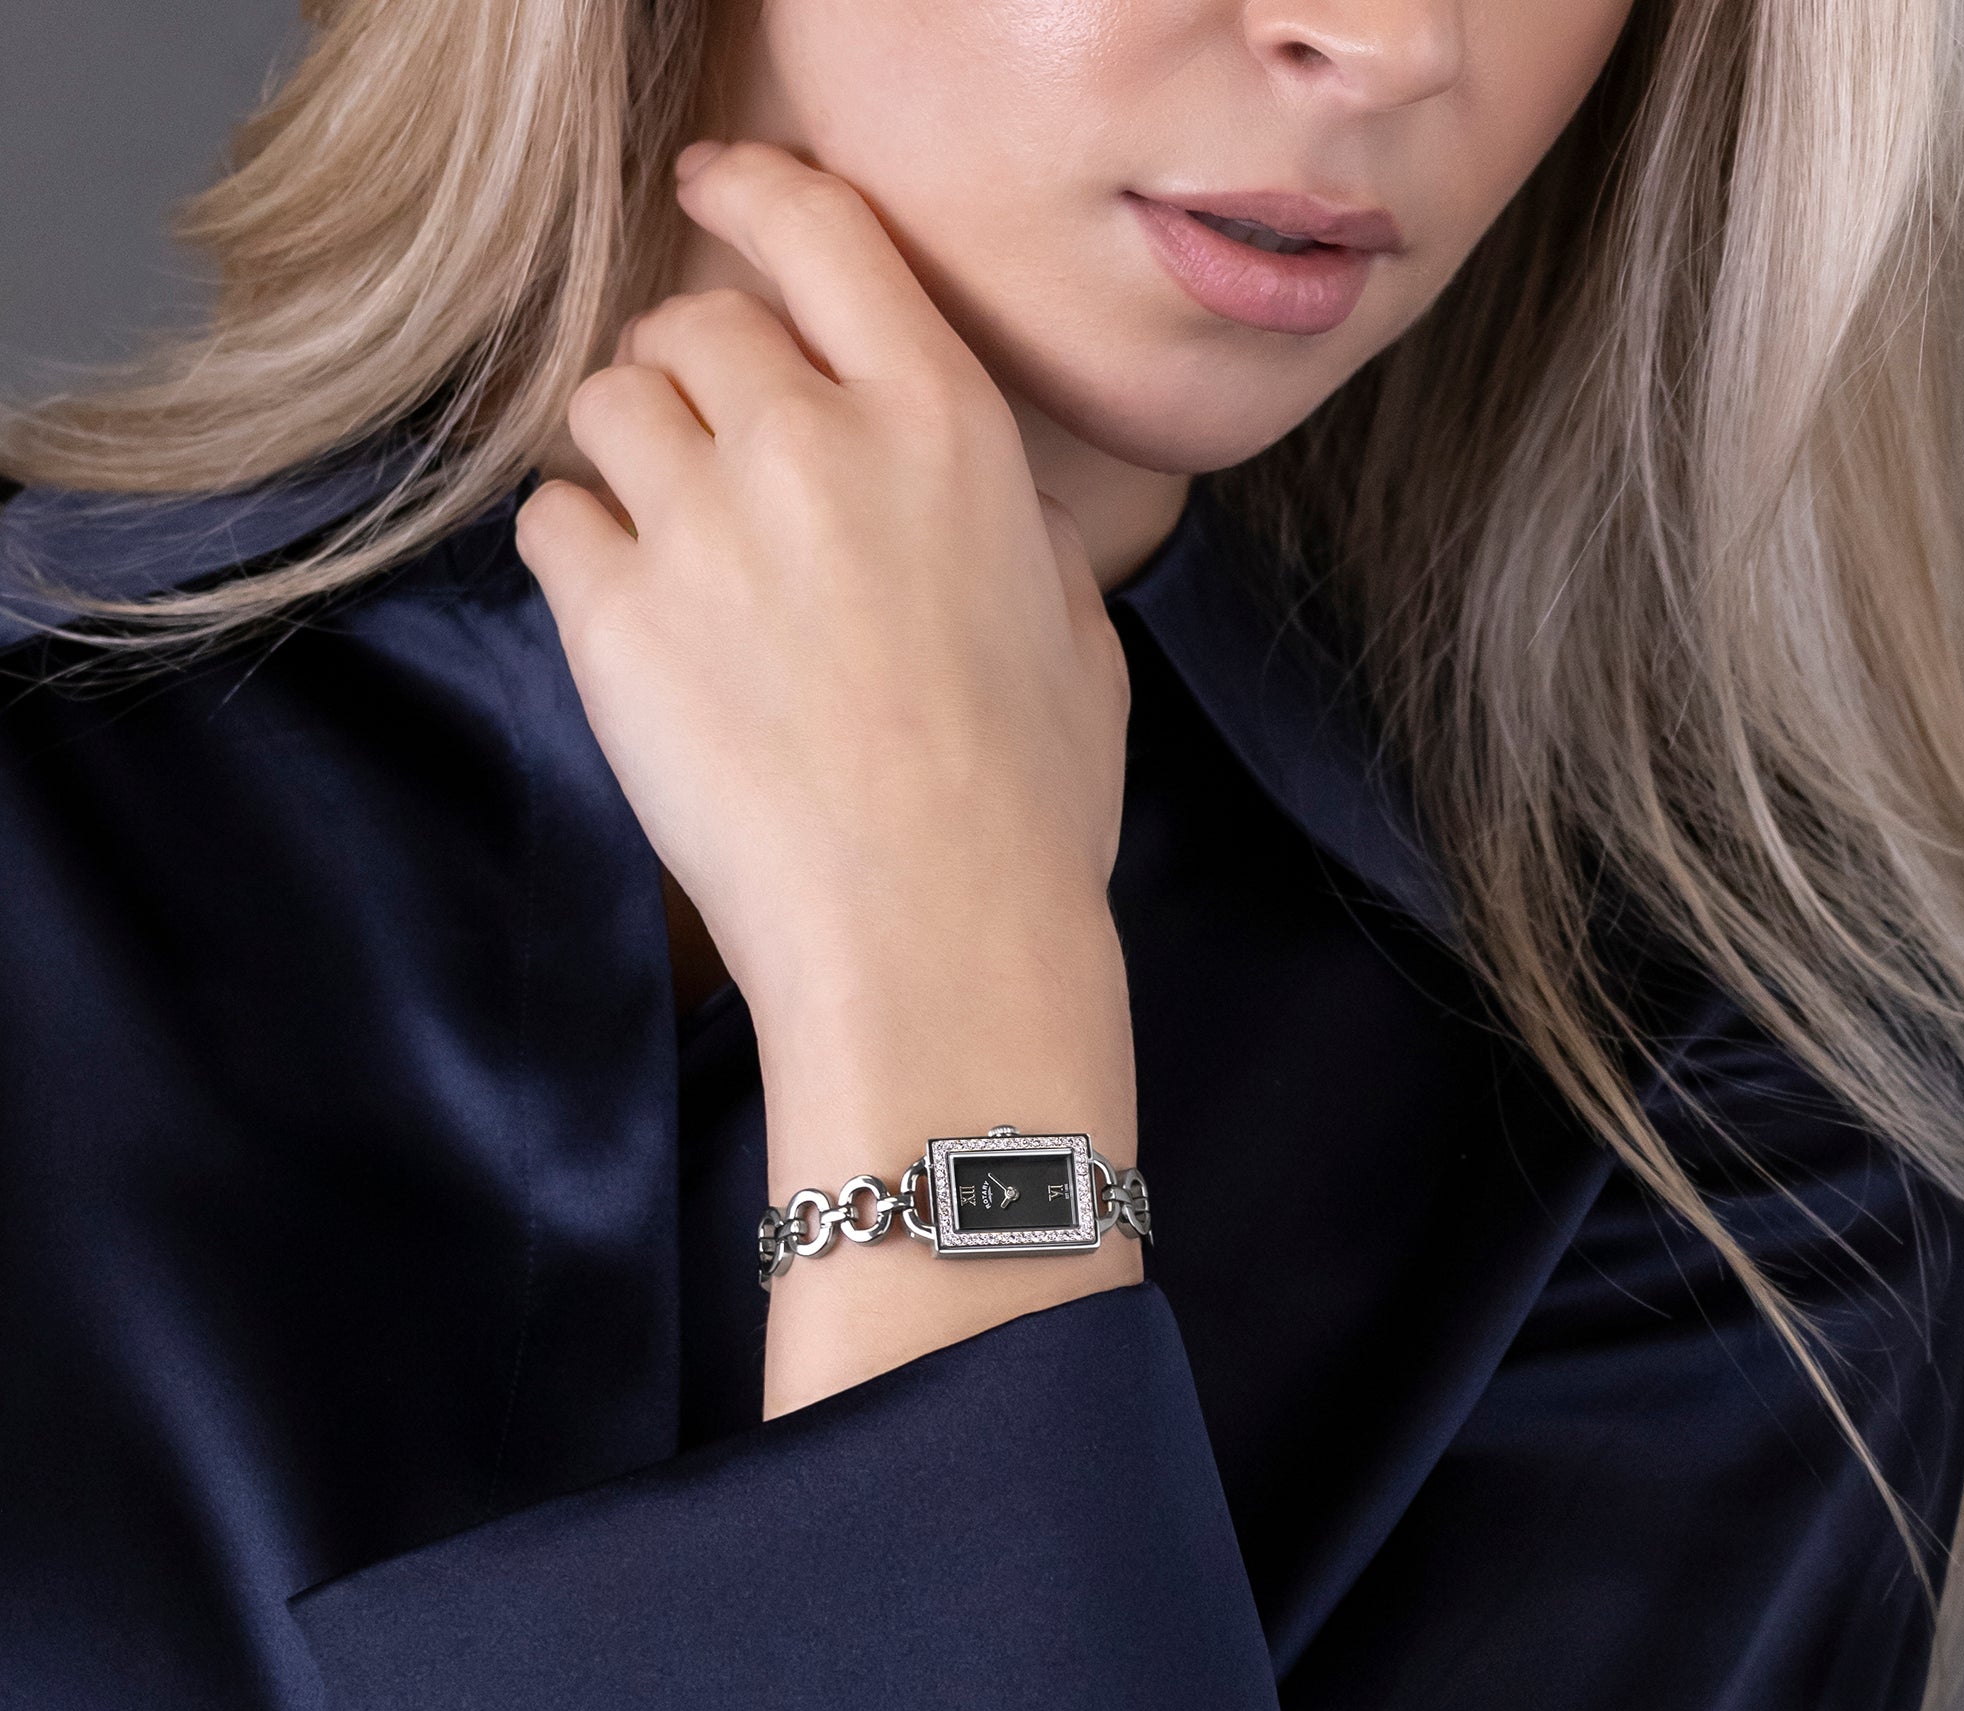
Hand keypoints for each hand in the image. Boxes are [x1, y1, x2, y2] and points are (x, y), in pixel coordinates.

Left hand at [516, 142, 1142, 1414]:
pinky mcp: (613, 621)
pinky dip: (581, 547)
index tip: (715, 187)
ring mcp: (703, 526)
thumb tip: (978, 506)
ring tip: (669, 537)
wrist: (931, 939)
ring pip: (608, 405)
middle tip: (709, 447)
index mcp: (944, 426)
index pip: (821, 235)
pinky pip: (554, 519)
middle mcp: (814, 443)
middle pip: (692, 324)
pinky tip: (631, 613)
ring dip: (631, 451)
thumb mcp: (1077, 636)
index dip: (753, 193)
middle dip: (692, 369)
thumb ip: (1016, 529)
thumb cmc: (1027, 811)